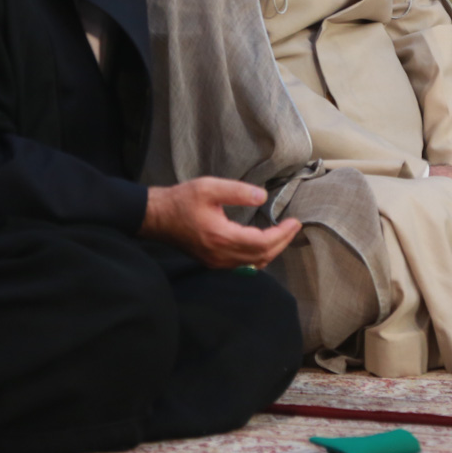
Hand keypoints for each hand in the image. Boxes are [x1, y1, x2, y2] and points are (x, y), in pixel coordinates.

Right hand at [140, 177, 301, 269]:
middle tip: (293, 227)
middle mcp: (221, 255)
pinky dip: (258, 256)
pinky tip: (262, 245)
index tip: (294, 222)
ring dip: (271, 251)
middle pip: (262, 256)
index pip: (262, 243)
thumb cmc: (181, 200)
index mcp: (222, 237)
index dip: (282, 234)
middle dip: (282, 242)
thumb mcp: (209, 187)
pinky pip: (242, 265)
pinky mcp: (212, 261)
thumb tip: (262, 196)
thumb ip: (238, 192)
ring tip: (282, 235)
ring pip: (253, 264)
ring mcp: (216, 262)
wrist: (157, 217)